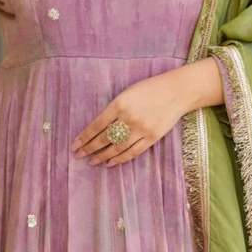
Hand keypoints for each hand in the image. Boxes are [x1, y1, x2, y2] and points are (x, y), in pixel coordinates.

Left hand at [70, 67, 186, 167]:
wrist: (176, 91)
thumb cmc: (150, 88)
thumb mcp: (127, 92)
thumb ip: (114, 109)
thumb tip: (98, 127)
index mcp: (120, 103)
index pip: (97, 125)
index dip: (85, 137)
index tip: (75, 145)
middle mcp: (129, 118)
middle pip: (105, 138)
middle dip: (90, 148)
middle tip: (79, 155)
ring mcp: (141, 129)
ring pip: (117, 148)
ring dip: (102, 156)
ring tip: (92, 161)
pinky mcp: (152, 137)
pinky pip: (133, 152)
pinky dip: (120, 159)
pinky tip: (110, 162)